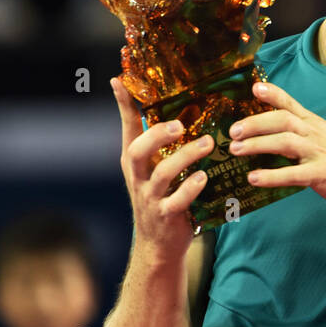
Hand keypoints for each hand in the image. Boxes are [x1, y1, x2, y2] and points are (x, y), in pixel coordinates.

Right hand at [111, 76, 214, 258]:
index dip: (124, 105)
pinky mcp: (167, 217)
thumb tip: (171, 110)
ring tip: (206, 144)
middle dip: (156, 135)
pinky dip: (190, 189)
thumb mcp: (154, 170)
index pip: (127, 129)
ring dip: (185, 157)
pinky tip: (203, 178)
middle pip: (136, 151)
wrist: (160, 246)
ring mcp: (150, 199)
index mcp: (135, 162)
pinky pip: (177, 201)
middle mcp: (138, 178)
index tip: (119, 80)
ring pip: (161, 175)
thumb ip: (158, 143)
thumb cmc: (162, 198)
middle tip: (179, 124)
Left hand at [228, 81, 325, 212]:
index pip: (291, 103)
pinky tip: (253, 178)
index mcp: (315, 125)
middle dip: (255, 123)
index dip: (273, 94)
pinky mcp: (322, 174)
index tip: (255, 88)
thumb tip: (273, 135)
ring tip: (236, 150)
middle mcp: (316, 134)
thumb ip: (302, 134)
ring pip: (284, 142)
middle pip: (282, 120)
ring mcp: (319, 152)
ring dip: (257, 144)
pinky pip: (293, 173)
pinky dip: (271, 176)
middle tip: (232, 132)